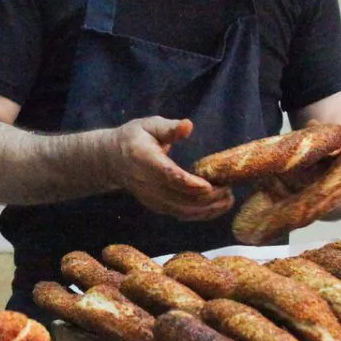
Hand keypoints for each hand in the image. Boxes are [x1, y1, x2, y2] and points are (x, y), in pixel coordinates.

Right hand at [111, 117, 233, 220]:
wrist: (111, 160)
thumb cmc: (134, 138)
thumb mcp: (148, 125)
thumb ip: (168, 128)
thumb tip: (188, 126)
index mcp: (145, 160)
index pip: (168, 176)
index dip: (189, 183)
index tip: (209, 185)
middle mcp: (147, 184)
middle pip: (179, 198)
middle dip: (207, 198)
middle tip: (229, 189)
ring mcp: (151, 198)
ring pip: (181, 211)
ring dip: (207, 209)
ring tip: (228, 199)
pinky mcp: (157, 206)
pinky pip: (180, 214)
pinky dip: (200, 215)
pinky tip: (217, 208)